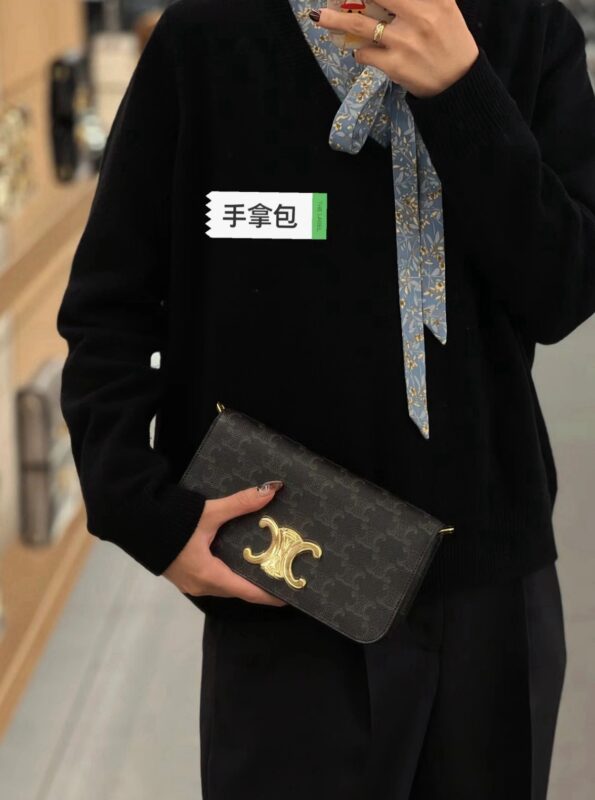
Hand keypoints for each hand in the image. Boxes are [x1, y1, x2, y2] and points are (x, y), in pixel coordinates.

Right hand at [162, 481, 287, 605]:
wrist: (135, 521)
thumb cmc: (171, 522)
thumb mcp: (210, 512)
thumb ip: (240, 503)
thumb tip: (270, 491)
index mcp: (209, 576)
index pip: (248, 592)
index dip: (270, 595)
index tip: (291, 594)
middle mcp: (201, 585)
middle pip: (238, 590)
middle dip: (260, 584)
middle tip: (282, 574)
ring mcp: (191, 582)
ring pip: (225, 584)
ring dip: (243, 578)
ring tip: (266, 566)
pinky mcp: (184, 574)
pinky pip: (213, 578)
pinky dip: (229, 571)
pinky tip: (238, 558)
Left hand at [313, 0, 478, 97]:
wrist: (458, 82)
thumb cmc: (450, 41)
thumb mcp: (444, 8)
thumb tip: (389, 0)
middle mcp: (419, 16)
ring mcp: (404, 42)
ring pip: (360, 25)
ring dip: (335, 19)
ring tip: (319, 16)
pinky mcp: (395, 65)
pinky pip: (365, 54)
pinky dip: (360, 52)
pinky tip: (363, 51)